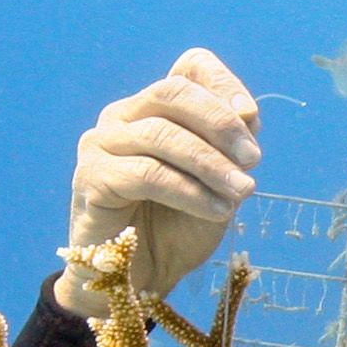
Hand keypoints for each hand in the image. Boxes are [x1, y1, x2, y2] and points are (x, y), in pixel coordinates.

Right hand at [52, 49, 261, 318]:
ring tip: (244, 191)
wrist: (140, 279)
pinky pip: (148, 174)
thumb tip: (248, 113)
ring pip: (163, 135)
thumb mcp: (219, 183)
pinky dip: (190, 192)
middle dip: (221, 123)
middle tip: (253, 159)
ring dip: (212, 164)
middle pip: (173, 92)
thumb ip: (231, 148)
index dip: (223, 83)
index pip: (189, 67)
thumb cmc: (179, 227)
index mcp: (156, 108)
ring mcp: (102, 143)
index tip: (252, 117)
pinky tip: (217, 211)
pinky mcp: (92, 178)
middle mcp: (124, 115)